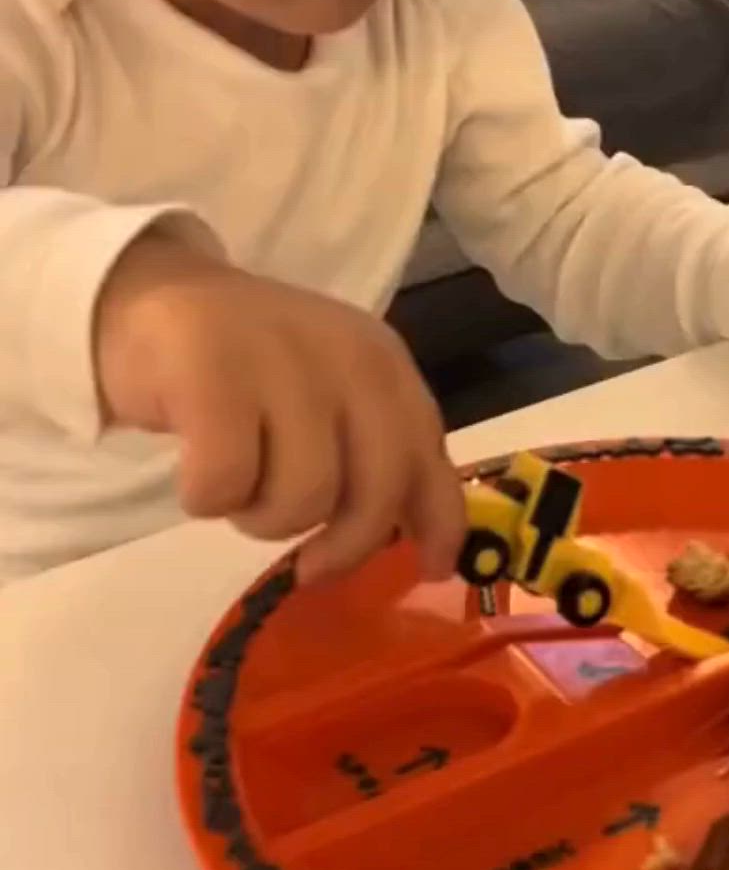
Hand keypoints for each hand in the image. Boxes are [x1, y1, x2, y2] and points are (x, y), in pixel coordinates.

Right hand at [93, 233, 464, 585]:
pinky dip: (207, 497)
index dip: (438, 523)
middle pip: (376, 489)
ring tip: (239, 488)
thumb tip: (428, 549)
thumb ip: (378, 458)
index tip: (429, 569)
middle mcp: (346, 357)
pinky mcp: (212, 376)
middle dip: (345, 545)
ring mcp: (280, 362)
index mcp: (383, 364)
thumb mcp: (331, 401)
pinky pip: (227, 482)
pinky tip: (195, 473)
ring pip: (303, 498)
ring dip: (264, 518)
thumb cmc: (248, 370)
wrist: (149, 300)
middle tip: (309, 567)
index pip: (428, 455)